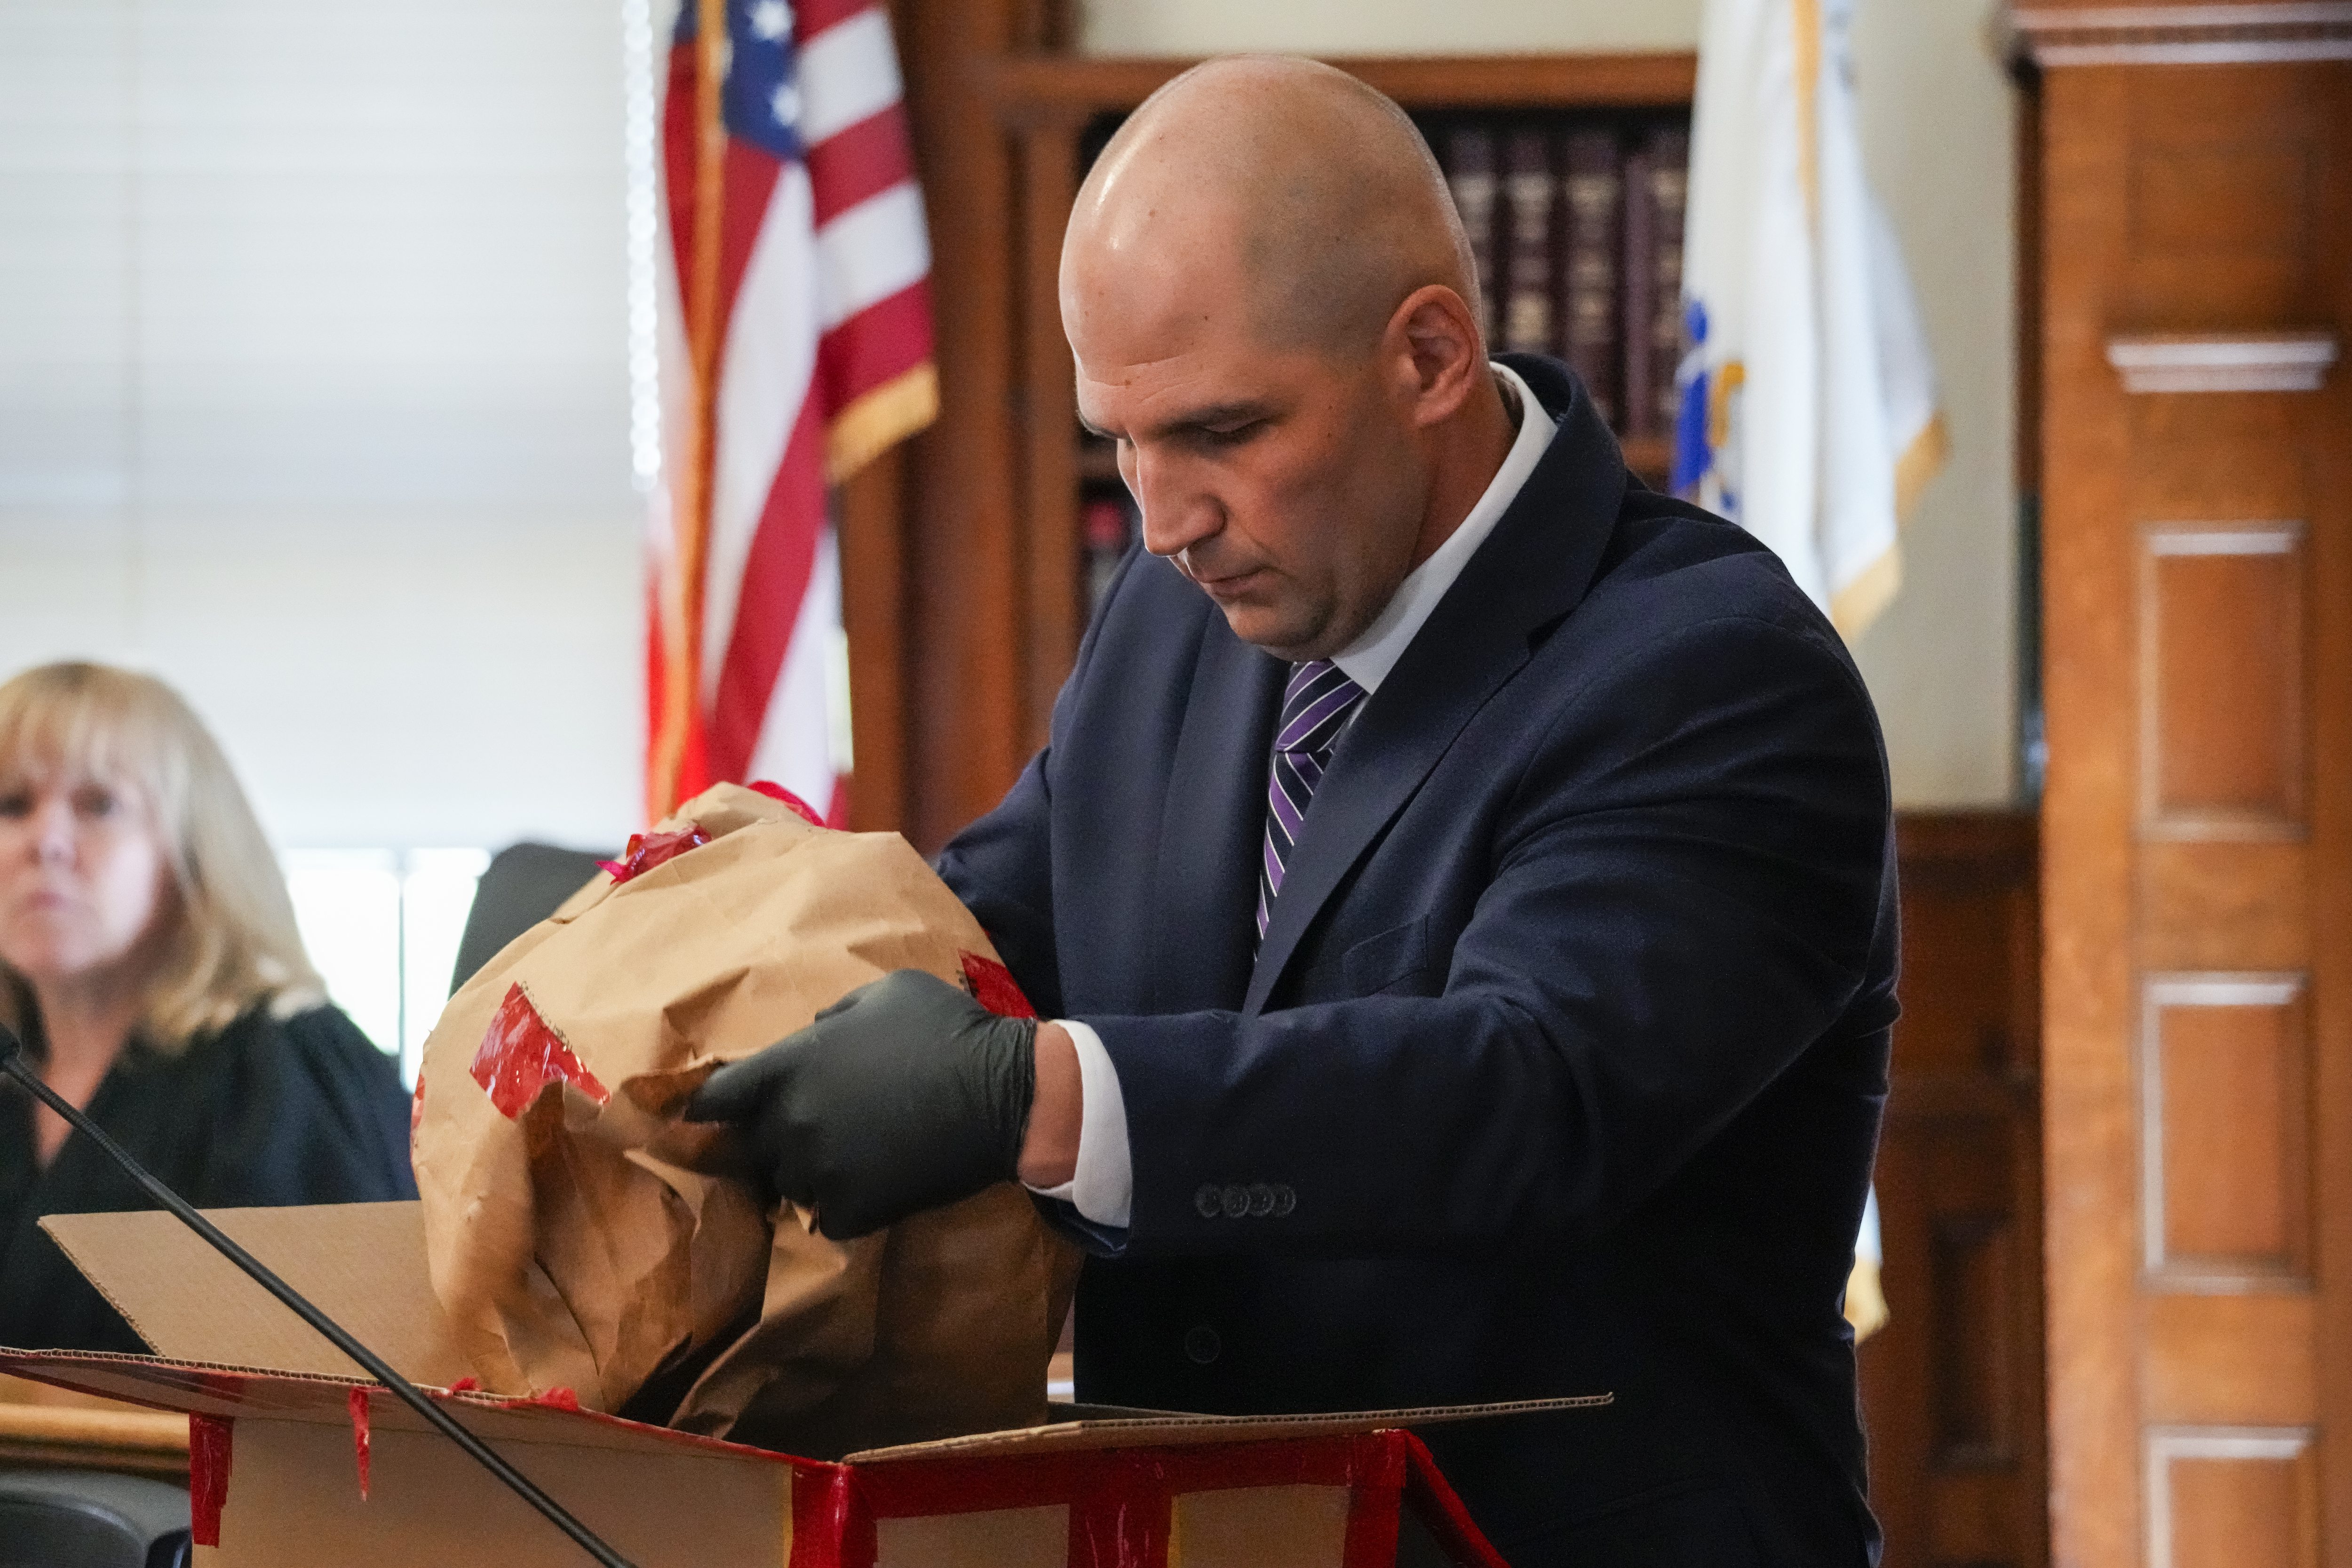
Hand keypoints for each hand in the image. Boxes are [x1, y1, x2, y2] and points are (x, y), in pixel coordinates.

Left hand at [683, 968, 1035, 1238]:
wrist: (1005, 1094)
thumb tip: (815, 1034)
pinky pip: (825, 1218)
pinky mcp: (853, 1209)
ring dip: (809, 1173)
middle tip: (812, 1131)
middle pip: (751, 1146)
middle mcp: (790, 1121)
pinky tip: (871, 1188)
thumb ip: (836, 1016)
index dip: (710, 1107)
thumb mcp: (888, 993)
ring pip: (788, 1184)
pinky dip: (842, 1208)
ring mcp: (819, 1170)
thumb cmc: (948, 1030)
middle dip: (773, 1138)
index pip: (713, 1098)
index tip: (715, 1115)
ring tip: (849, 1160)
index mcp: (789, 1065)